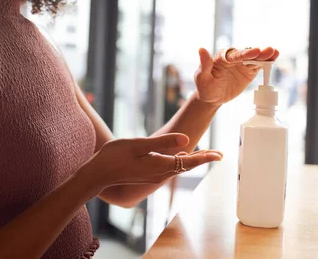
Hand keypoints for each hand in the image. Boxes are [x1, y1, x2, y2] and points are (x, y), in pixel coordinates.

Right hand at [86, 133, 221, 187]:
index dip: (205, 157)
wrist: (97, 175)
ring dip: (192, 161)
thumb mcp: (138, 144)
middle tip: (219, 154)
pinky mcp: (147, 175)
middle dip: (202, 159)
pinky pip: (169, 168)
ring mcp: (153, 176)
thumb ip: (162, 142)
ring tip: (205, 154)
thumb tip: (187, 140)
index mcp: (160, 165)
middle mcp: (159, 174)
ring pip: (178, 167)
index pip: (189, 162)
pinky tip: (180, 156)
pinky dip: (179, 162)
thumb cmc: (114, 156)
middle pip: (186, 166)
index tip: (220, 155)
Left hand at [194, 47, 279, 105]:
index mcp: (222, 57)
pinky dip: (266, 62)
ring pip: (255, 58)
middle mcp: (233, 58)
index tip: (255, 51)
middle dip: (258, 52)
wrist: (212, 98)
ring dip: (265, 55)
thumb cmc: (205, 87)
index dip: (245, 53)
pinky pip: (258, 65)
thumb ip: (204, 64)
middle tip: (269, 50)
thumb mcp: (202, 77)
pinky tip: (274, 58)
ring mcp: (242, 64)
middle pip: (247, 54)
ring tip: (275, 52)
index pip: (235, 54)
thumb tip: (201, 49)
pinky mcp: (249, 71)